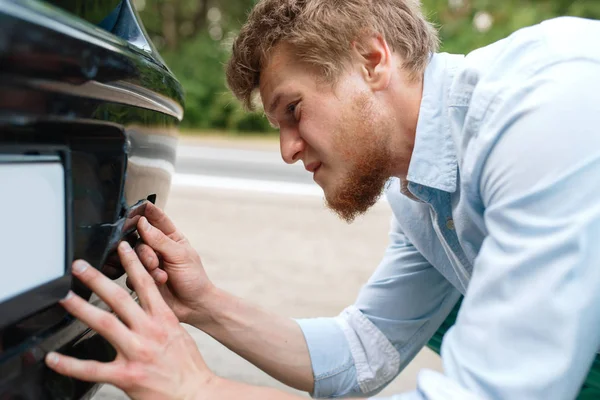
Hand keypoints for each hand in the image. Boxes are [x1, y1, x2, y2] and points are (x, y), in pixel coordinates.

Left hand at [45, 242, 213, 399]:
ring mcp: (137, 352)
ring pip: (104, 324)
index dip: (134, 263)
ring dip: (81, 309)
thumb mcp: (178, 333)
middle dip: (97, 280)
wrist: (195, 393)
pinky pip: (92, 369)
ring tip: (65, 298)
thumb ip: (160, 318)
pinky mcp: (127, 376)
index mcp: (163, 319)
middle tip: (79, 266)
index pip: (147, 283)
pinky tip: (53, 358)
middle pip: (119, 298)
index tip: (123, 247)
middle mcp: (149, 331)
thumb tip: (148, 304)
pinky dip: (70, 364)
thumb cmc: (187, 365)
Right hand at [134, 203, 214, 324]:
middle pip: (139, 238)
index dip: (147, 212)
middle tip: (155, 261)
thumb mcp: (181, 256)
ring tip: (161, 275)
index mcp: (170, 237)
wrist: (194, 306)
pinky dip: (142, 278)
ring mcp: (148, 263)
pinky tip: (157, 282)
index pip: (157, 219)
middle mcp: (157, 248)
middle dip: (146, 251)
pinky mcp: (140, 277)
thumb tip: (143, 223)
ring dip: (146, 265)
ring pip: (133, 256)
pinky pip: (130, 273)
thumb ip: (161, 240)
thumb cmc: (193, 279)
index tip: (138, 206)